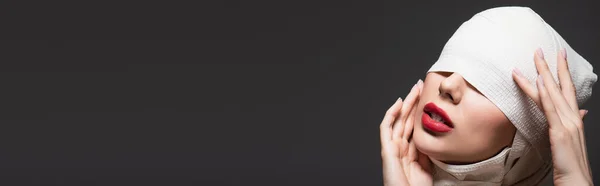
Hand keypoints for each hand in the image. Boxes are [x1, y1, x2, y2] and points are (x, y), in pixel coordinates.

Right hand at [380, 79, 431, 185]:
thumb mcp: (428, 165)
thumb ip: (428, 150)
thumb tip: (435, 134)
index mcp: (409, 151)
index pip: (414, 124)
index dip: (420, 110)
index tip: (428, 96)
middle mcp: (399, 147)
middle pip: (406, 119)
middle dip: (413, 101)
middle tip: (421, 85)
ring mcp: (392, 148)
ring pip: (398, 119)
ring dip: (405, 103)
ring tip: (414, 89)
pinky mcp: (387, 151)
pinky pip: (386, 128)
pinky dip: (390, 114)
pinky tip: (398, 103)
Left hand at [512, 48, 592, 185]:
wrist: (577, 180)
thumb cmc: (570, 162)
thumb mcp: (571, 139)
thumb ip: (573, 123)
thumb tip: (581, 111)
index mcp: (574, 118)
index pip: (567, 89)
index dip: (562, 72)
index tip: (557, 56)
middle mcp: (573, 117)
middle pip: (560, 86)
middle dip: (550, 67)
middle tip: (541, 49)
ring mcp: (567, 123)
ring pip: (552, 94)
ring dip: (542, 74)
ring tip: (534, 59)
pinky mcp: (559, 132)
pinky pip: (550, 109)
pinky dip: (544, 94)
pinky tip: (537, 81)